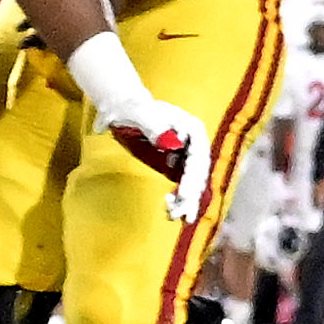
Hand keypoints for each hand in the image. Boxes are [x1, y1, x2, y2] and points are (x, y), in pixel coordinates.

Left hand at [68, 28, 200, 198]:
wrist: (124, 109)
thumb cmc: (133, 107)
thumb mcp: (142, 113)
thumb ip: (155, 126)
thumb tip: (169, 144)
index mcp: (192, 128)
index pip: (198, 155)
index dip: (194, 176)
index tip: (186, 193)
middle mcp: (194, 143)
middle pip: (199, 172)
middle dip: (192, 194)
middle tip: (184, 214)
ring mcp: (186, 156)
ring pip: (192, 182)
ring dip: (187, 201)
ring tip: (176, 216)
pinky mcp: (175, 165)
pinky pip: (182, 185)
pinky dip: (178, 198)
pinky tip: (169, 207)